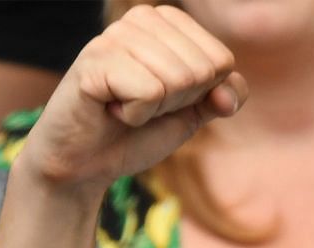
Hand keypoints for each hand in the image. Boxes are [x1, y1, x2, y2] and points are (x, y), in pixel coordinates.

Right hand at [17, 5, 247, 198]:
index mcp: (168, 21)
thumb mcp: (191, 114)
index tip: (162, 100)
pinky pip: (149, 93)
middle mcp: (141, 17)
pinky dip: (134, 116)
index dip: (198, 96)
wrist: (85, 163)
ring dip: (153, 110)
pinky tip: (110, 109)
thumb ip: (221, 98)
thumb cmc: (136, 132)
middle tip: (140, 106)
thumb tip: (228, 95)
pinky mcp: (96, 59)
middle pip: (201, 71)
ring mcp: (115, 34)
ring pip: (177, 80)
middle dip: (176, 103)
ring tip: (123, 106)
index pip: (221, 61)